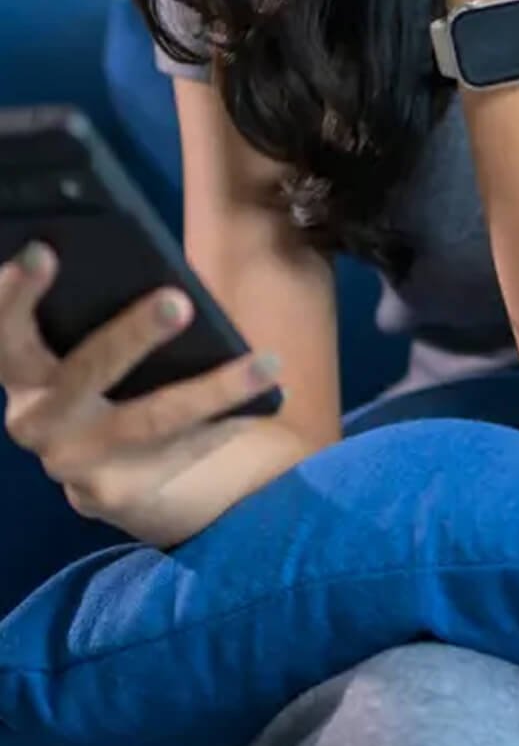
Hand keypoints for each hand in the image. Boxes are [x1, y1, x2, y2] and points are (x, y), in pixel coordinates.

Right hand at [0, 245, 315, 549]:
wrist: (105, 473)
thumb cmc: (104, 378)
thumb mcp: (86, 348)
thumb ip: (94, 314)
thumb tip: (148, 265)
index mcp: (21, 372)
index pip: (5, 330)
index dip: (14, 294)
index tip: (42, 252)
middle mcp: (34, 420)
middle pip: (84, 372)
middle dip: (131, 335)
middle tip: (178, 300)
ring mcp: (71, 463)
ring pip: (149, 419)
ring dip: (213, 389)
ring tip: (266, 362)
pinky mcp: (113, 494)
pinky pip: (181, 451)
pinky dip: (226, 423)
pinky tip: (266, 402)